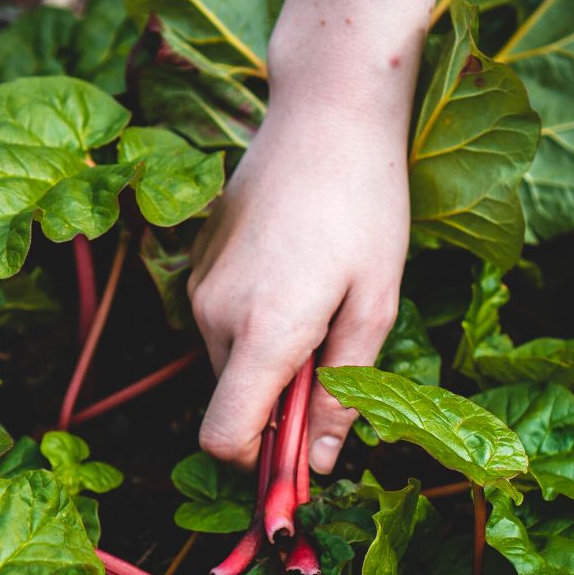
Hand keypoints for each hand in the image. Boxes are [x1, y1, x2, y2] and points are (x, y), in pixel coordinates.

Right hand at [188, 92, 408, 473]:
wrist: (325, 111)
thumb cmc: (365, 205)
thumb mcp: (375, 305)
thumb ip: (344, 392)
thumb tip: (323, 463)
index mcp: (263, 332)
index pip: (225, 437)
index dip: (259, 463)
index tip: (301, 453)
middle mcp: (214, 315)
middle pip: (235, 401)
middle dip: (281, 401)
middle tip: (336, 350)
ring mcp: (200, 286)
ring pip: (230, 361)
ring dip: (272, 358)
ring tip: (321, 300)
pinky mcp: (198, 262)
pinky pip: (222, 322)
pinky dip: (257, 324)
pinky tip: (297, 272)